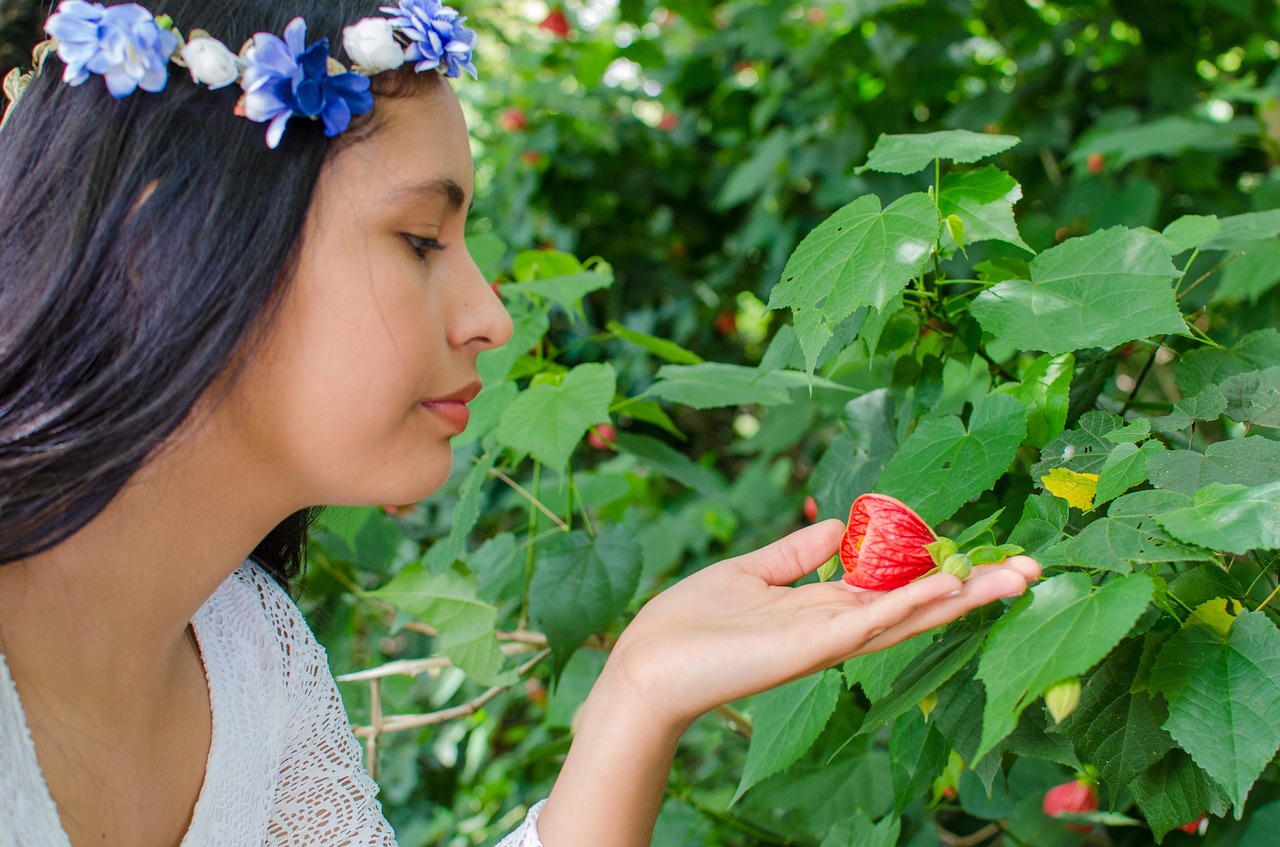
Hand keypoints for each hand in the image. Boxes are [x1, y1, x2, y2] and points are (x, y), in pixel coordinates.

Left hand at [601, 519, 1039, 730]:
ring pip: (909, 616)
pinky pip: (871, 622)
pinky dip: (912, 604)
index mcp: (823, 609)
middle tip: (1033, 568)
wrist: (648, 665)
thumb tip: (838, 523)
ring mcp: (828, 640)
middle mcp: (836, 628)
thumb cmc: (690, 623)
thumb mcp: (751, 572)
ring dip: (962, 596)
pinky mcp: (811, 647)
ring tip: (1017, 574)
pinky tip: (949, 586)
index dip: (938, 569)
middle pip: (917, 606)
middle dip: (973, 588)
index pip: (895, 587)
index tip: (984, 550)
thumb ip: (795, 552)